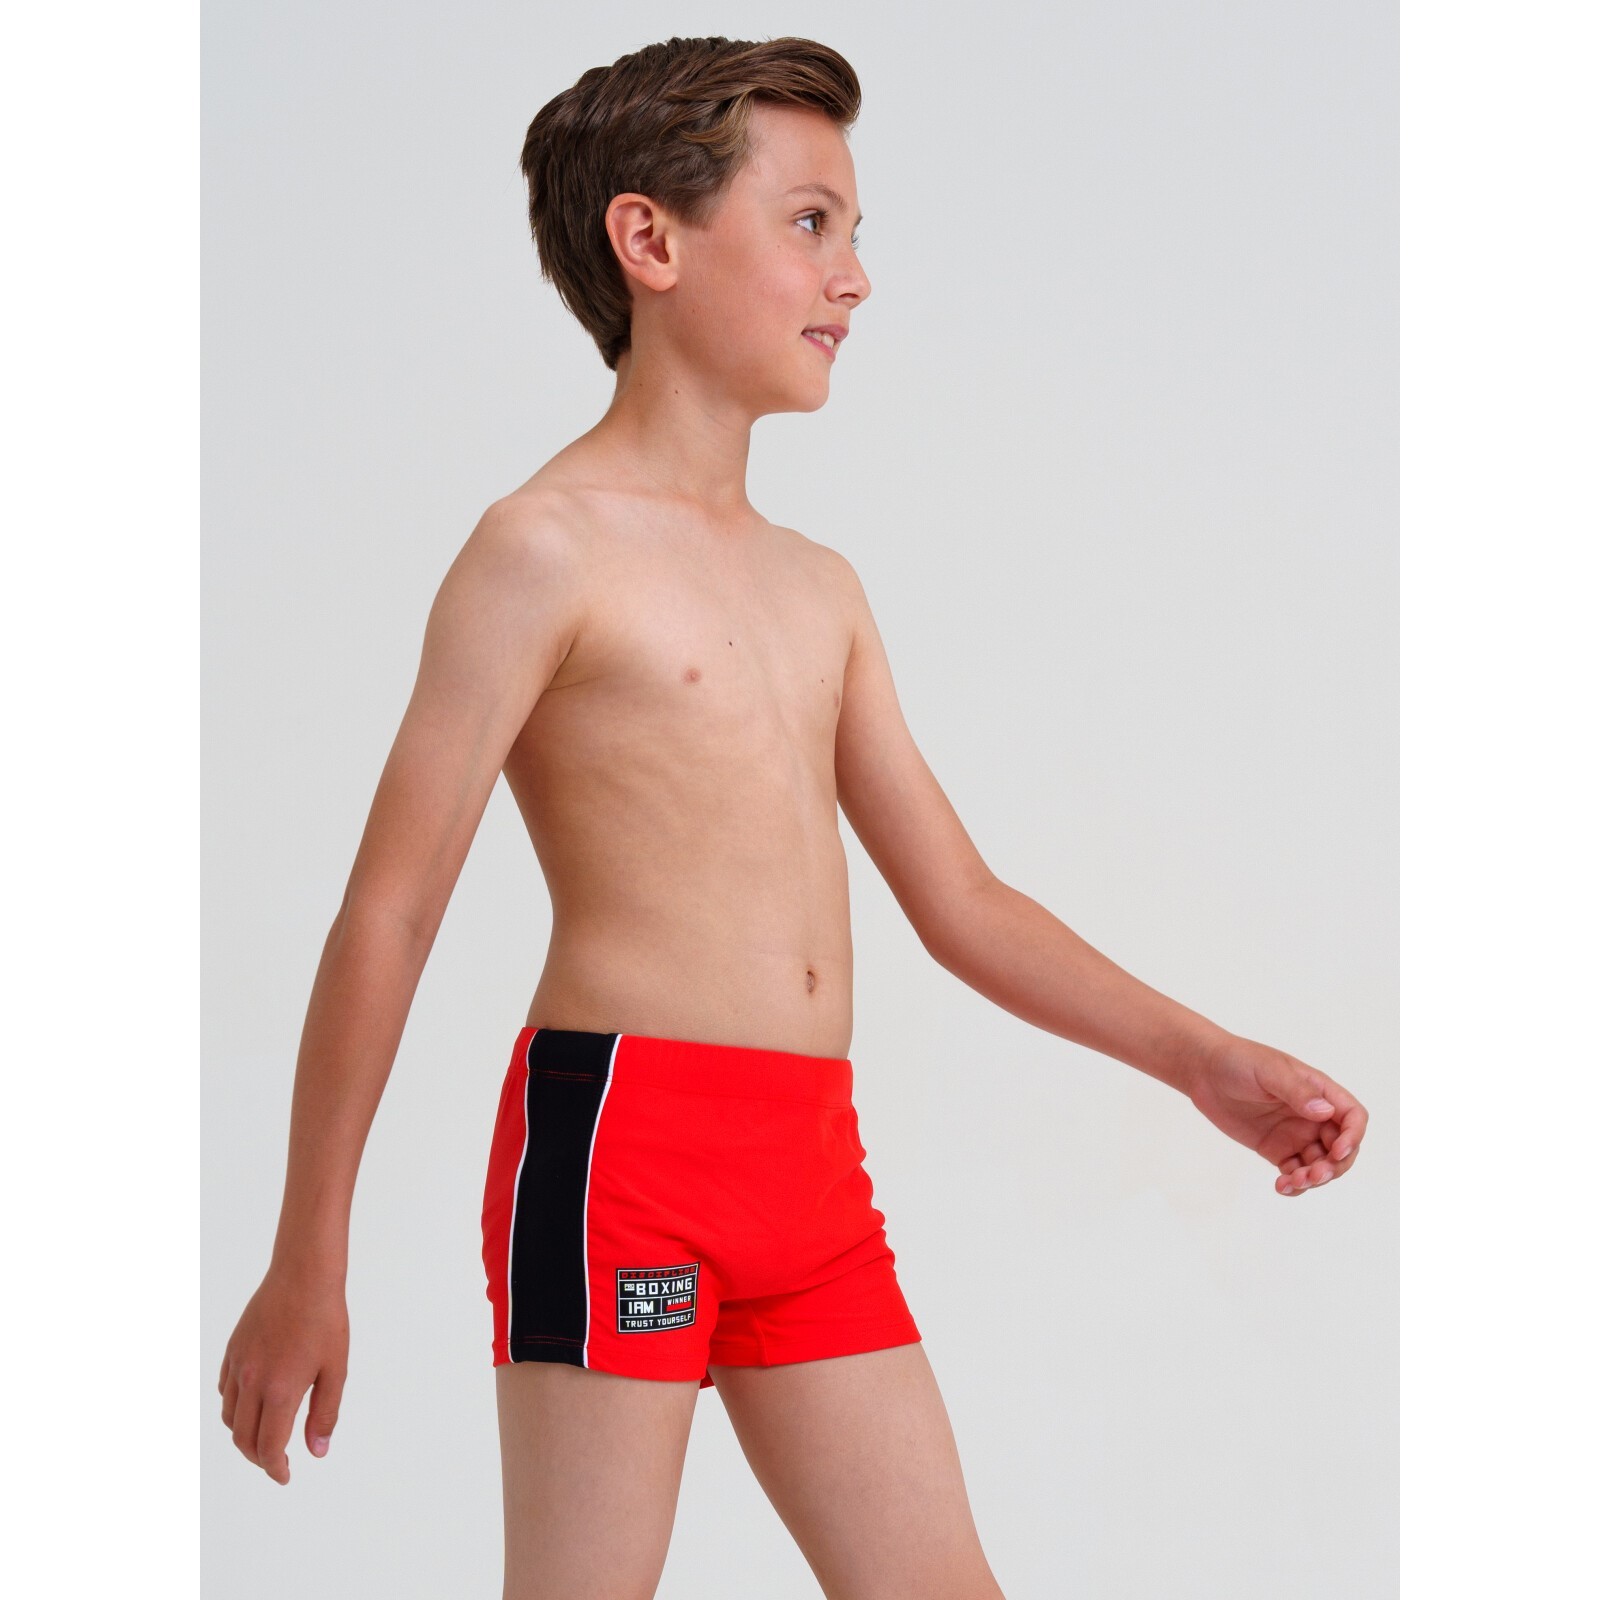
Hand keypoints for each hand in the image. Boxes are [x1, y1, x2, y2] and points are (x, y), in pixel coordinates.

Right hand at [217, 1265, 348, 1484]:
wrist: (303, 1274)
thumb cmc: (326, 1319)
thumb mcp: (336, 1369)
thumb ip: (324, 1413)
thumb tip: (316, 1452)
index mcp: (280, 1390)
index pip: (268, 1447)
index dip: (275, 1468)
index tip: (284, 1475)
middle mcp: (252, 1381)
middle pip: (243, 1439)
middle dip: (258, 1458)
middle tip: (277, 1461)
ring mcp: (238, 1365)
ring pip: (229, 1417)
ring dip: (244, 1434)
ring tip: (266, 1434)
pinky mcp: (232, 1350)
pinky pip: (224, 1391)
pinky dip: (234, 1407)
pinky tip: (253, 1403)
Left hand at [1185, 1032, 1367, 1196]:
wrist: (1204, 1071)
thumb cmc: (1239, 1061)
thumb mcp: (1269, 1071)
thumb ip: (1297, 1091)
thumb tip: (1325, 1112)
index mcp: (1319, 1091)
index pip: (1352, 1117)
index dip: (1352, 1136)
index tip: (1337, 1151)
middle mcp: (1313, 1115)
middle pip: (1341, 1148)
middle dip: (1334, 1165)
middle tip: (1313, 1175)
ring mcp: (1296, 1134)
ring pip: (1320, 1164)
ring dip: (1314, 1178)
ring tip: (1293, 1182)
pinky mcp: (1276, 1149)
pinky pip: (1295, 1172)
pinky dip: (1295, 1184)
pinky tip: (1281, 1187)